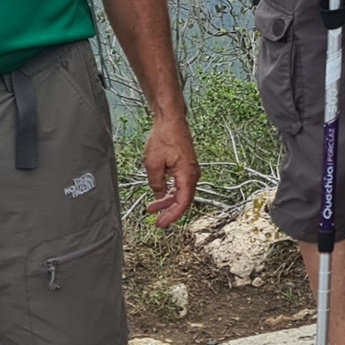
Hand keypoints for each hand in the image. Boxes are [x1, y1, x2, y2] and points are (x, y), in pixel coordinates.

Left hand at [141, 112, 199, 226]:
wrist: (171, 121)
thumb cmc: (165, 137)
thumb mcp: (153, 164)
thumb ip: (156, 183)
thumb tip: (158, 195)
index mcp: (187, 175)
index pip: (183, 203)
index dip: (172, 216)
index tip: (162, 223)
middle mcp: (192, 174)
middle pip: (183, 200)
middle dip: (168, 211)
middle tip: (156, 220)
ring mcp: (190, 171)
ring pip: (181, 193)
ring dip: (167, 202)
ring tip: (152, 208)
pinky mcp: (185, 167)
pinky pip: (180, 185)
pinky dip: (170, 192)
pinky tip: (160, 195)